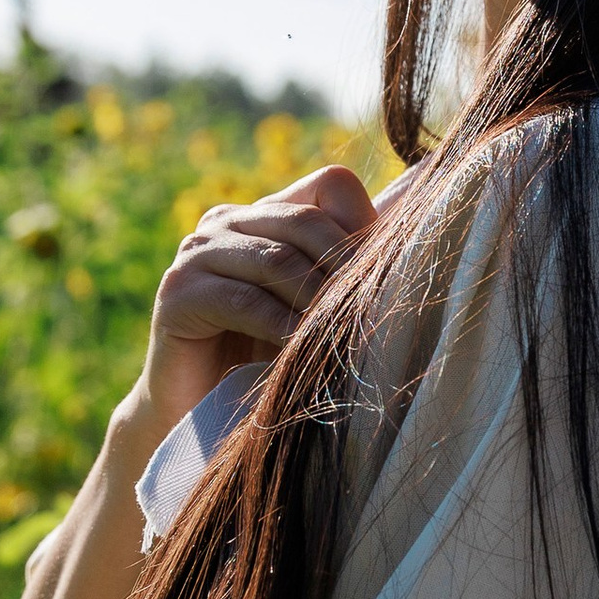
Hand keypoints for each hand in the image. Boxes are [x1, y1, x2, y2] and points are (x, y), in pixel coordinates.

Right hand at [132, 164, 376, 432]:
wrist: (198, 414)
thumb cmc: (270, 361)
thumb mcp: (316, 309)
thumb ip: (349, 274)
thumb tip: (422, 249)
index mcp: (266, 213)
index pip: (332, 184)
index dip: (364, 226)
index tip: (384, 279)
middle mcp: (227, 220)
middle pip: (306, 221)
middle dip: (346, 270)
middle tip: (373, 315)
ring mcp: (196, 252)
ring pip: (277, 260)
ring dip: (319, 304)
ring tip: (344, 337)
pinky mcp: (177, 293)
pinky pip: (244, 301)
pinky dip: (283, 327)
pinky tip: (302, 352)